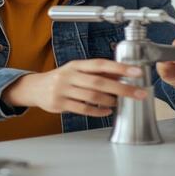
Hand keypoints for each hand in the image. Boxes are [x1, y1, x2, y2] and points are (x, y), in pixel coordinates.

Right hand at [2, 59, 147, 116]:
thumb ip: (98, 73)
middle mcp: (70, 75)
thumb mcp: (78, 71)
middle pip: (100, 82)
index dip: (120, 67)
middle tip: (139, 93)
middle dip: (122, 88)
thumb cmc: (62, 79)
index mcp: (77, 65)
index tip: (137, 72)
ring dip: (110, 100)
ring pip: (92, 96)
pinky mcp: (59, 104)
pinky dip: (97, 111)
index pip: (101, 64)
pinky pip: (83, 108)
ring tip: (119, 102)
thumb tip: (122, 74)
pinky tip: (106, 111)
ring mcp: (63, 90)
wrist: (35, 88)